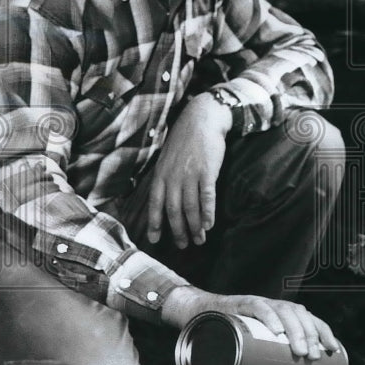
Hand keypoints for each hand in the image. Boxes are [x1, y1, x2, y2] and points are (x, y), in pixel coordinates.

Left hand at [147, 92, 231, 248]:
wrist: (202, 119)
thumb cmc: (185, 139)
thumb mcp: (167, 157)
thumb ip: (165, 176)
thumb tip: (163, 196)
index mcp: (161, 174)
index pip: (155, 204)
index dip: (155, 223)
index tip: (155, 240)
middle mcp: (173, 177)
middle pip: (174, 211)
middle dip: (178, 231)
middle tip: (183, 245)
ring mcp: (190, 175)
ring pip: (190, 208)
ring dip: (195, 227)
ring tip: (199, 239)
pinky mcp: (207, 172)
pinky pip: (207, 198)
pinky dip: (208, 213)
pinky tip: (209, 225)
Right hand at [161, 286, 339, 359]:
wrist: (199, 317)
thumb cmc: (229, 340)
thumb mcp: (251, 352)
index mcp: (282, 315)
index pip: (310, 318)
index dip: (324, 331)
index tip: (333, 350)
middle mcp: (274, 306)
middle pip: (300, 315)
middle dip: (311, 335)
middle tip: (314, 357)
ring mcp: (259, 303)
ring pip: (284, 310)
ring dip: (296, 329)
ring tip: (301, 350)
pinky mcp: (240, 304)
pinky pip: (258, 307)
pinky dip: (269, 317)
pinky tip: (277, 330)